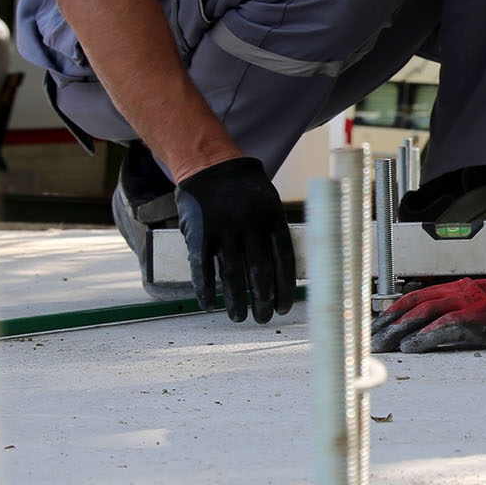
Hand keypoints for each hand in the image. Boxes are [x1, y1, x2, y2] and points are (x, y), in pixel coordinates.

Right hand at [175, 157, 295, 323]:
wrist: (210, 166)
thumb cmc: (244, 190)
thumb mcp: (268, 203)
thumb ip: (273, 233)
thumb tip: (283, 273)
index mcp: (272, 218)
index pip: (284, 260)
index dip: (285, 287)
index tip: (284, 307)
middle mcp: (250, 225)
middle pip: (260, 272)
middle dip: (262, 300)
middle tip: (264, 318)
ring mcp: (224, 229)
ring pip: (232, 275)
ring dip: (236, 301)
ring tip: (239, 317)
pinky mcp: (200, 233)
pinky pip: (202, 268)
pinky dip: (204, 289)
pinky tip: (208, 304)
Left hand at [370, 272, 485, 351]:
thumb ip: (467, 309)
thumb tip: (442, 326)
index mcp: (462, 289)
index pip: (417, 297)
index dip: (393, 311)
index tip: (375, 326)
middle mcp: (462, 293)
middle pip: (413, 305)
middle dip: (387, 324)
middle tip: (367, 340)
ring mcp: (472, 305)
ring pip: (424, 314)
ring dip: (398, 331)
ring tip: (379, 346)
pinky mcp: (483, 320)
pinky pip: (448, 328)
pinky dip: (426, 337)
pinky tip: (411, 348)